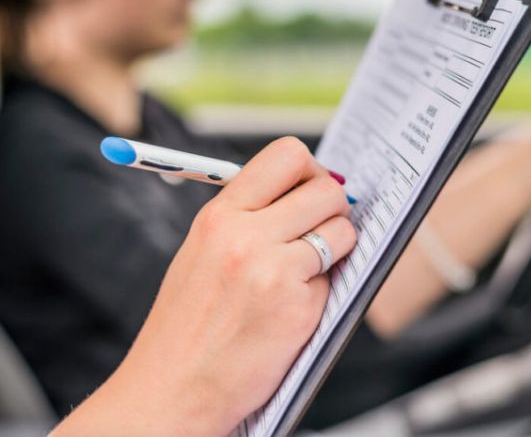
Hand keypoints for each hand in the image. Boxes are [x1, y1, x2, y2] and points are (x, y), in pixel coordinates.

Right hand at [55, 137, 355, 435]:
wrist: (172, 391)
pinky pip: (336, 278)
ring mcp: (273, 270)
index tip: (311, 190)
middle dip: (334, 207)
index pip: (286, 155)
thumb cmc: (189, 326)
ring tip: (307, 271)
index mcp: (219, 216)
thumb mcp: (202, 253)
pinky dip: (325, 289)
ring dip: (338, 247)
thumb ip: (249, 218)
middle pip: (326, 189)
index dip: (312, 169)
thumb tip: (308, 189)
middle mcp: (244, 235)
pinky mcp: (298, 306)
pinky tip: (293, 308)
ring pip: (342, 230)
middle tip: (322, 230)